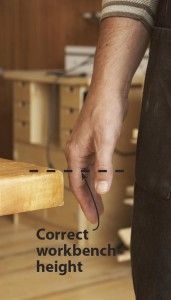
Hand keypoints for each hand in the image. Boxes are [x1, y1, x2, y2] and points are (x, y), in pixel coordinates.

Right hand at [65, 88, 127, 223]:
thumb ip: (103, 167)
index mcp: (75, 153)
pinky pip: (94, 165)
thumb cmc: (104, 112)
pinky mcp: (94, 143)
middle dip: (89, 199)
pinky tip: (102, 181)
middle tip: (97, 215)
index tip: (93, 217)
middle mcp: (77, 151)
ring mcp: (86, 147)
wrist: (109, 91)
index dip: (86, 202)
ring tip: (100, 204)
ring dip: (94, 189)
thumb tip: (102, 189)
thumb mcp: (105, 141)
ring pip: (88, 174)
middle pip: (81, 181)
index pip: (77, 184)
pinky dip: (98, 176)